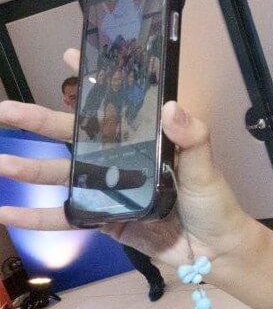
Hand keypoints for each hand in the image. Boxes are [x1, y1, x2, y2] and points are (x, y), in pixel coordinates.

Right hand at [0, 50, 254, 269]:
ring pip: (62, 174)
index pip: (115, 106)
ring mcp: (110, 190)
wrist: (214, 251)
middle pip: (75, 136)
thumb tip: (171, 108)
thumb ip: (192, 138)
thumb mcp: (206, 167)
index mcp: (147, 141)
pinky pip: (66, 217)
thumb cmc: (213, 203)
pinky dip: (35, 218)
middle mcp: (123, 161)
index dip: (91, 83)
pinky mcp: (104, 220)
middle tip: (4, 110)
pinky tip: (6, 214)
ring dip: (29, 168)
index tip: (67, 57)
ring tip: (0, 162)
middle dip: (39, 121)